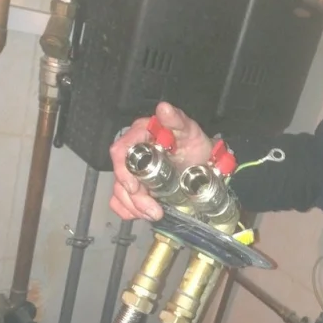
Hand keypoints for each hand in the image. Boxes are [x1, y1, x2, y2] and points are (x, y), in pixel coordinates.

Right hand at [109, 102, 212, 220]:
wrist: (203, 164)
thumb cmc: (195, 145)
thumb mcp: (190, 132)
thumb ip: (177, 120)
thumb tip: (164, 109)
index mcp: (141, 135)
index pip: (121, 151)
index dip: (124, 172)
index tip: (136, 188)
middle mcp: (132, 152)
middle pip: (120, 177)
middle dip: (135, 198)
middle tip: (154, 210)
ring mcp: (132, 171)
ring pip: (119, 191)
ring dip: (134, 207)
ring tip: (154, 214)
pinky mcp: (134, 186)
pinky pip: (120, 201)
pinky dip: (128, 211)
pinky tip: (142, 214)